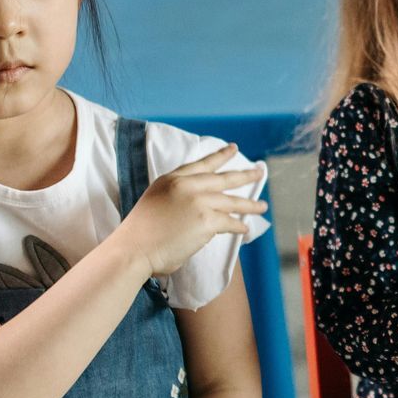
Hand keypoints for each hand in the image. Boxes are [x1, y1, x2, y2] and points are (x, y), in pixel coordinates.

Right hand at [114, 146, 267, 276]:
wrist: (134, 248)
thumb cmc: (141, 233)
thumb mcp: (156, 200)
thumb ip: (177, 196)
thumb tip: (196, 205)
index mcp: (172, 179)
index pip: (202, 164)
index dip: (221, 156)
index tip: (234, 148)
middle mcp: (187, 185)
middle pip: (224, 178)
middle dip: (245, 175)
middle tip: (260, 171)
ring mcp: (198, 202)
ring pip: (232, 201)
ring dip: (250, 204)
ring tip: (263, 206)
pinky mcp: (207, 221)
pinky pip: (230, 222)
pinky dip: (239, 226)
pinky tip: (246, 228)